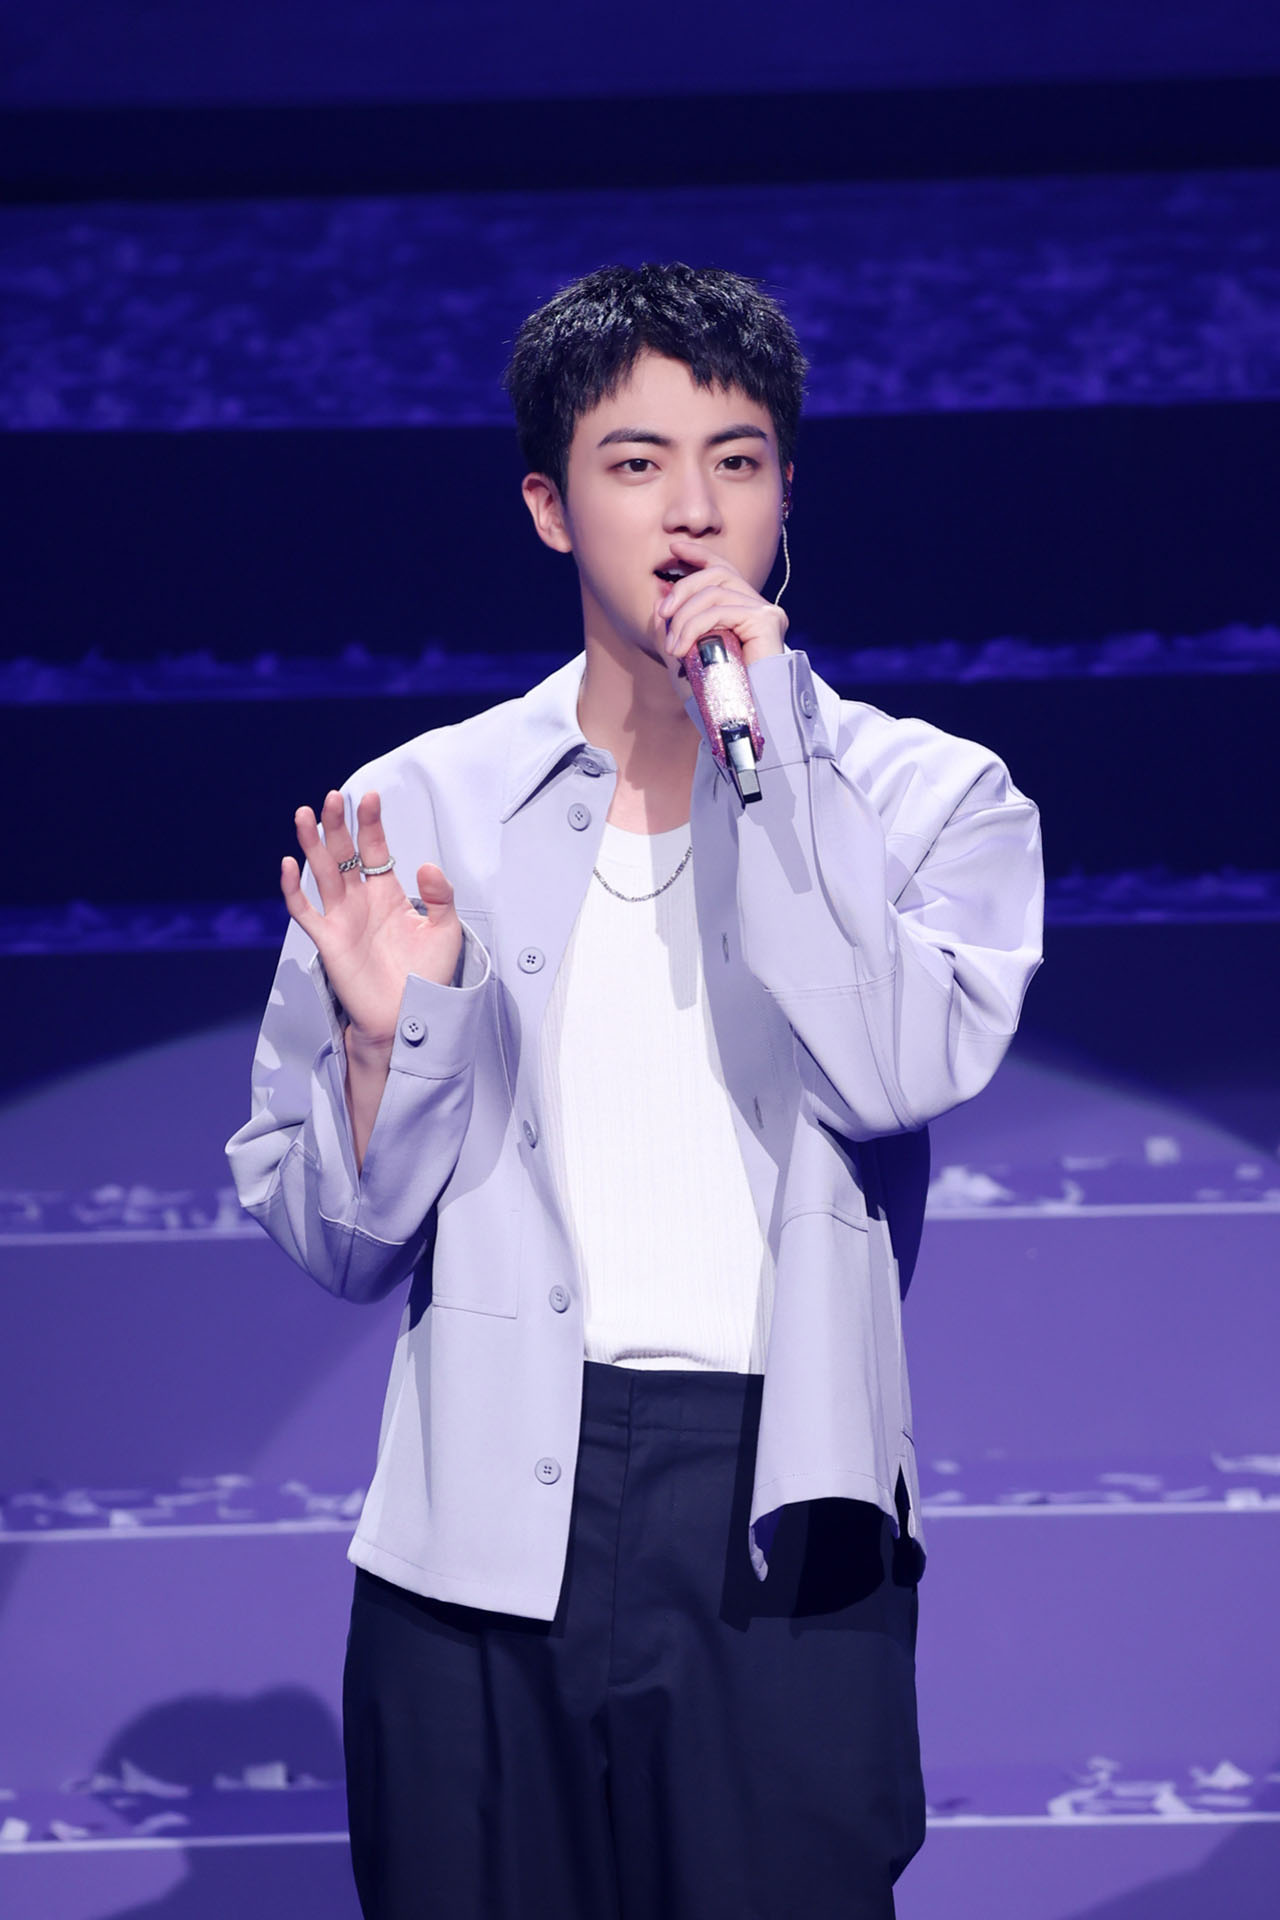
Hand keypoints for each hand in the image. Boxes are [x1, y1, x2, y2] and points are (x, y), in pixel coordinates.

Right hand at [281, 789, 463, 1054]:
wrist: (410, 1016)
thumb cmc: (427, 975)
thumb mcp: (446, 931)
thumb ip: (441, 897)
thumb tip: (425, 866)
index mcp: (387, 893)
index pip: (375, 849)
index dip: (371, 824)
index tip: (370, 798)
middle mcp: (361, 899)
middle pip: (344, 853)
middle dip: (337, 825)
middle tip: (332, 797)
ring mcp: (341, 917)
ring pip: (321, 873)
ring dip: (312, 844)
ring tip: (304, 814)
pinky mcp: (327, 940)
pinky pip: (305, 910)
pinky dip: (293, 888)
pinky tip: (288, 864)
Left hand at [657, 534, 787, 693]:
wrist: (739, 721)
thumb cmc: (715, 695)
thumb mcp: (687, 655)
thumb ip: (676, 628)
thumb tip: (661, 599)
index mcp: (743, 611)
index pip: (722, 570)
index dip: (698, 555)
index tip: (674, 549)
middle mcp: (759, 607)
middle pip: (717, 574)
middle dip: (682, 590)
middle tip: (662, 615)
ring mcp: (766, 612)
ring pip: (715, 593)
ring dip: (685, 618)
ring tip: (673, 648)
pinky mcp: (767, 621)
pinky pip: (722, 610)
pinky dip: (696, 626)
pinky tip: (684, 648)